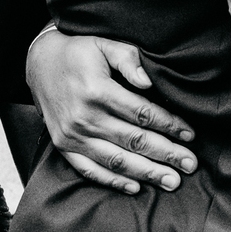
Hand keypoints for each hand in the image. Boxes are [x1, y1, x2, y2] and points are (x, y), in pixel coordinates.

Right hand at [26, 29, 196, 194]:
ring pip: (116, 160)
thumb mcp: (105, 44)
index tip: (190, 134)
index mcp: (97, 90)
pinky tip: (136, 186)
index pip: (142, 113)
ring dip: (147, 173)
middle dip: (166, 154)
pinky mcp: (63, 146)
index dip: (169, 125)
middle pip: (134, 141)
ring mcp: (72, 135)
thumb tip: (149, 82)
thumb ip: (128, 60)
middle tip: (190, 165)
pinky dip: (113, 181)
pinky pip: (90, 170)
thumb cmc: (79, 52)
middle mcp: (84, 117)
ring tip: (172, 181)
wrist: (39, 63)